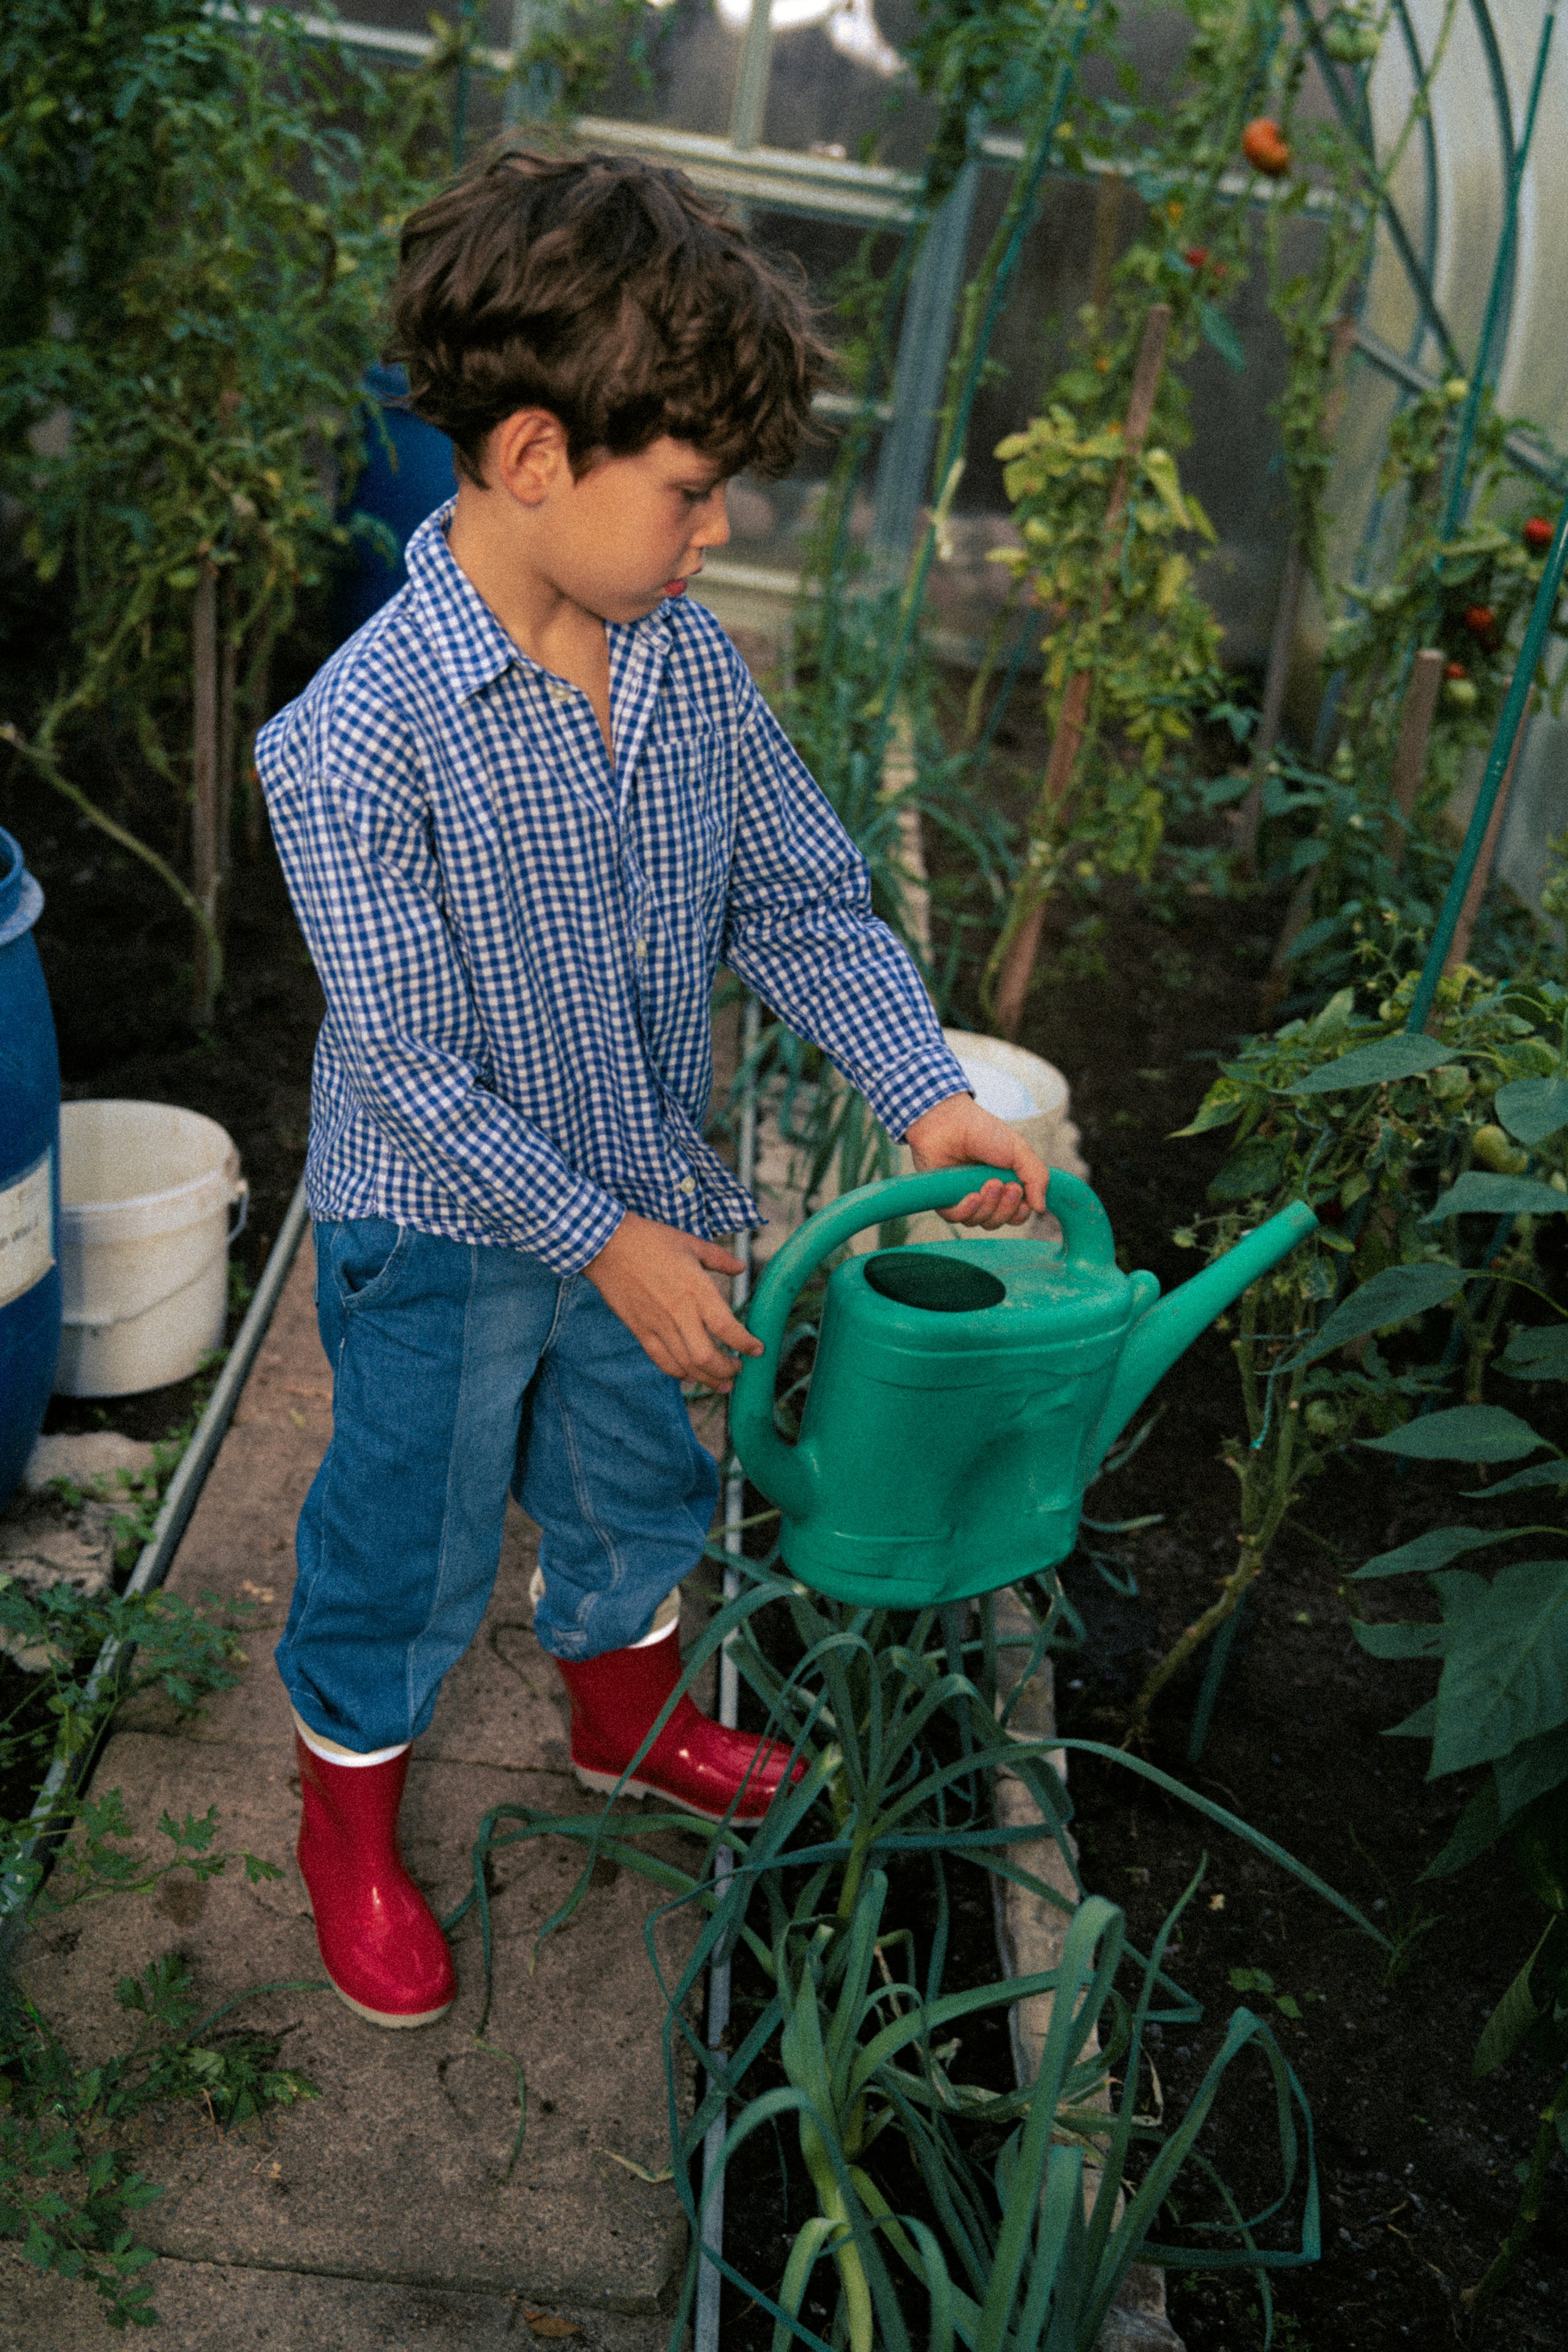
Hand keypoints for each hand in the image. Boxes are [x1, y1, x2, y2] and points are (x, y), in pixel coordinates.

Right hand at [585, 1212, 763, 1391]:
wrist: (607, 1244)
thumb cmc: (651, 1239)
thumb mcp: (691, 1242)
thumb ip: (719, 1259)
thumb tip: (741, 1268)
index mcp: (696, 1289)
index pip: (727, 1327)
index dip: (745, 1343)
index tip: (757, 1349)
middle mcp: (679, 1312)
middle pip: (707, 1357)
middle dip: (727, 1370)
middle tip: (738, 1370)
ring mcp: (657, 1324)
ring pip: (686, 1365)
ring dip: (707, 1379)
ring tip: (721, 1384)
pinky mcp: (639, 1330)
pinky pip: (661, 1360)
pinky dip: (677, 1373)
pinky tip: (689, 1376)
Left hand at [903, 1092, 1051, 1229]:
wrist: (951, 1121)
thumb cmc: (985, 1132)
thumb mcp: (1020, 1150)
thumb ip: (1036, 1177)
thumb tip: (1041, 1209)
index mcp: (1005, 1185)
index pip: (1017, 1214)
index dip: (1021, 1211)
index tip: (1019, 1190)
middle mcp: (985, 1196)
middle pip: (1000, 1221)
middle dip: (1007, 1207)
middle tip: (1007, 1186)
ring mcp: (964, 1198)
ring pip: (981, 1221)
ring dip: (989, 1206)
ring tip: (989, 1183)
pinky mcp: (944, 1200)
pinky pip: (958, 1219)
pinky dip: (968, 1210)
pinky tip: (973, 1196)